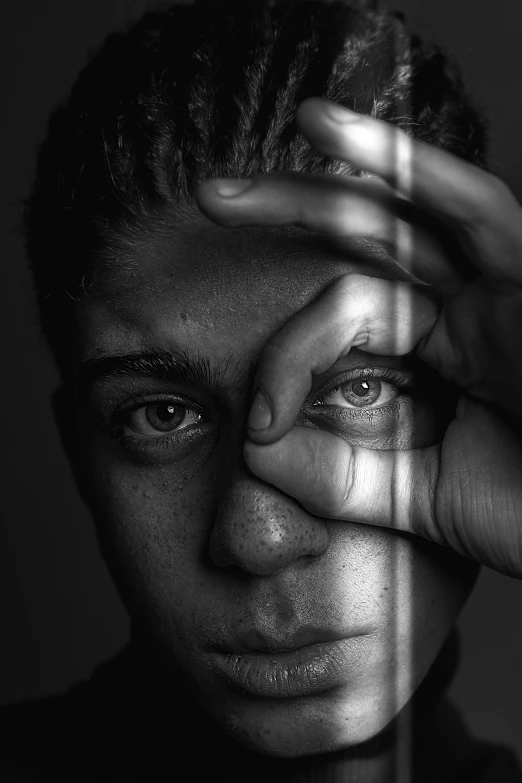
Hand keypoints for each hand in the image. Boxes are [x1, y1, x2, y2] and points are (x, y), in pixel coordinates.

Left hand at [196, 97, 521, 578]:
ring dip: (361, 158)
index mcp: (441, 348)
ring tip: (305, 118)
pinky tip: (342, 132)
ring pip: (423, 206)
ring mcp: (502, 289)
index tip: (259, 424)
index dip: (287, 358)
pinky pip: (479, 211)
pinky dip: (418, 169)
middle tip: (212, 197)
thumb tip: (252, 442)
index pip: (345, 316)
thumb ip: (337, 473)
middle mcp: (468, 306)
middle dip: (295, 206)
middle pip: (374, 234)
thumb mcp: (413, 494)